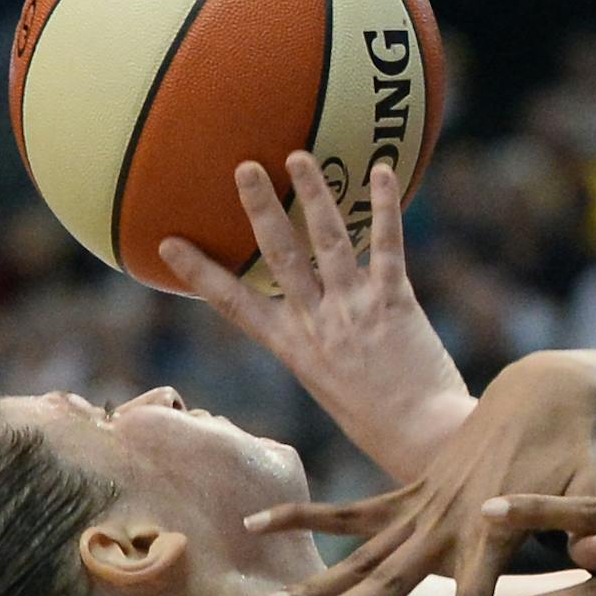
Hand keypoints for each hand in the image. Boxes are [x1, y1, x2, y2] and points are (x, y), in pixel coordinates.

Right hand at [159, 152, 468, 482]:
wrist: (426, 440)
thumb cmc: (384, 425)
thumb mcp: (333, 389)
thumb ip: (322, 350)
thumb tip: (319, 326)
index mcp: (295, 349)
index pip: (235, 306)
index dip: (201, 274)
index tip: (169, 243)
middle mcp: (318, 324)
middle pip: (279, 257)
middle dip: (258, 209)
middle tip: (244, 166)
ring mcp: (355, 310)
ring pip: (329, 241)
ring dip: (314, 193)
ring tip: (299, 155)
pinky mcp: (395, 303)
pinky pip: (387, 245)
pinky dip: (386, 206)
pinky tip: (384, 171)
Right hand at [241, 349, 595, 595]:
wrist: (545, 392)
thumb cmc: (578, 446)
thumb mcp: (594, 483)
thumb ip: (588, 527)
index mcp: (491, 531)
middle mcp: (446, 522)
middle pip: (388, 575)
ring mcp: (422, 506)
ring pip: (358, 554)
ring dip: (315, 581)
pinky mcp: (411, 492)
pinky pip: (352, 512)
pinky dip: (306, 517)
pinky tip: (258, 523)